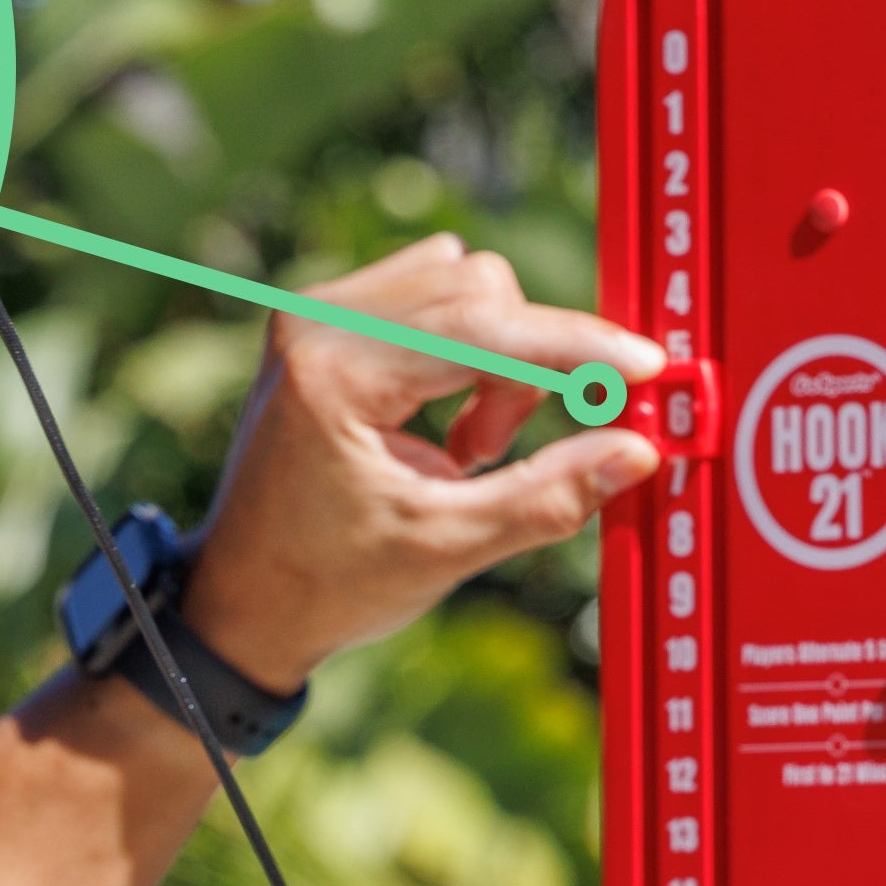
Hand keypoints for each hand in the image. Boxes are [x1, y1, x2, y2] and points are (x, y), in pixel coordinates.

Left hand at [179, 235, 664, 694]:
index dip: (578, 345)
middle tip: (492, 458)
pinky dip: (465, 350)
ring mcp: (316, 313)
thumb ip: (548, 497)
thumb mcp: (446, 550)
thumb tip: (637, 450)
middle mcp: (318, 321)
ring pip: (461, 281)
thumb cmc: (327, 588)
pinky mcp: (326, 320)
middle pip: (480, 288)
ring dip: (496, 357)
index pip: (485, 326)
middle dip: (524, 367)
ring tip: (462, 450)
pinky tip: (439, 425)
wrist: (241, 604)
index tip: (644, 369)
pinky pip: (430, 295)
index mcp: (335, 372)